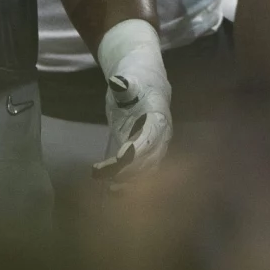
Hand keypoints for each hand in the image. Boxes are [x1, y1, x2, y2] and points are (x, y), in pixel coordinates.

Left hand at [92, 20, 173, 182]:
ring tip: (111, 190)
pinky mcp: (144, 152)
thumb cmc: (135, 80)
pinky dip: (130, 182)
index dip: (137, 150)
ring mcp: (154, 145)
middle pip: (150, 158)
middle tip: (108, 177)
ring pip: (148, 168)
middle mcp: (161, 135)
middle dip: (131, 170)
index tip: (119, 158)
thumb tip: (118, 82)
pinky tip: (113, 190)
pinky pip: (142, 171)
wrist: (145, 82)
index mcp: (159, 117)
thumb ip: (125, 85)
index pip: (150, 137)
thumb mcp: (129, 79)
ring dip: (131, 181)